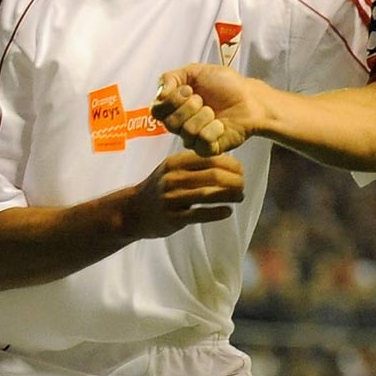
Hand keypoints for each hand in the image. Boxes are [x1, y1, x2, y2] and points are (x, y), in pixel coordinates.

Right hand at [124, 152, 245, 237]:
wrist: (133, 211)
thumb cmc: (160, 188)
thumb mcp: (171, 169)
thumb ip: (195, 164)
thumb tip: (229, 162)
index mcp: (175, 163)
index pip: (210, 158)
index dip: (231, 164)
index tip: (241, 172)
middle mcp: (172, 178)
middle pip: (213, 175)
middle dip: (234, 180)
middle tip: (243, 186)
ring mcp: (171, 198)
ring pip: (208, 194)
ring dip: (230, 195)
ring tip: (240, 197)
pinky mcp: (172, 217)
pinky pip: (200, 214)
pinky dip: (217, 212)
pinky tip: (228, 211)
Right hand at [154, 65, 268, 156]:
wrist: (251, 98)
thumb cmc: (226, 85)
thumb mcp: (195, 71)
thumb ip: (170, 77)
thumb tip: (160, 94)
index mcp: (174, 107)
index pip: (157, 110)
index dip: (171, 100)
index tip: (188, 90)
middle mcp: (181, 124)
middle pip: (170, 123)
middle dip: (189, 106)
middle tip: (203, 100)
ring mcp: (194, 138)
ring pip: (187, 132)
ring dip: (204, 116)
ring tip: (214, 111)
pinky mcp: (208, 149)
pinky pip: (202, 142)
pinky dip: (214, 129)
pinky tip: (221, 124)